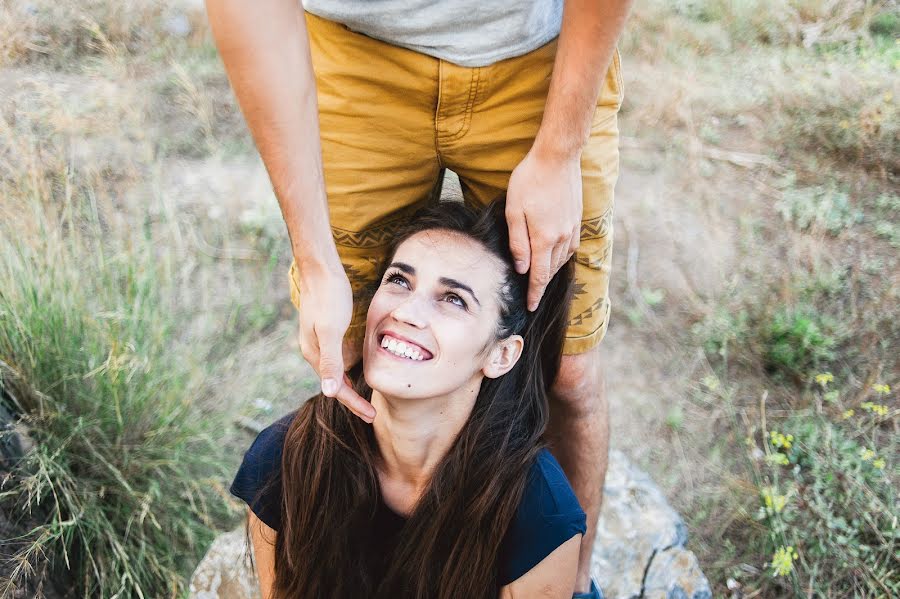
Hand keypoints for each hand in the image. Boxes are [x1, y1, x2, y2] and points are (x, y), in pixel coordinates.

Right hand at [296, 264, 374, 422]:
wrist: (320, 269)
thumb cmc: (327, 296)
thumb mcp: (331, 329)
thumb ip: (330, 361)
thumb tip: (329, 393)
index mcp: (313, 354)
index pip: (336, 388)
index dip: (354, 403)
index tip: (371, 416)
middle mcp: (313, 351)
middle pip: (335, 383)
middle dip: (352, 400)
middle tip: (371, 415)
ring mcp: (318, 341)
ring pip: (336, 371)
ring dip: (350, 386)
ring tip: (366, 399)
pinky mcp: (326, 330)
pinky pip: (338, 357)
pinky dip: (348, 368)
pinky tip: (358, 369)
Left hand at [506, 148, 582, 310]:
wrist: (558, 157)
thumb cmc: (530, 180)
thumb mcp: (514, 211)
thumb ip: (518, 243)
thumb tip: (522, 268)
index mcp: (544, 239)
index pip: (539, 275)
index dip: (534, 293)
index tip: (530, 307)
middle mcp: (562, 238)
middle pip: (551, 270)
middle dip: (541, 285)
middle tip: (532, 297)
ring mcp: (572, 229)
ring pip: (561, 260)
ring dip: (551, 272)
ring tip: (541, 280)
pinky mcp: (577, 219)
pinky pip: (571, 247)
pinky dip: (562, 258)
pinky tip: (556, 257)